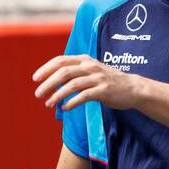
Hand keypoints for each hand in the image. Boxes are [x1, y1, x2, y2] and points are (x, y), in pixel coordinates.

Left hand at [32, 55, 146, 111]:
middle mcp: (90, 66)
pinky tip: (64, 108)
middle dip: (48, 83)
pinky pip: (84, 96)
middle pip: (64, 72)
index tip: (35, 79)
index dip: (46, 69)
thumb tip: (53, 80)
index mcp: (84, 59)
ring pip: (72, 84)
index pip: (60, 60)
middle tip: (38, 94)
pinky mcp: (104, 91)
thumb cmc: (108, 81)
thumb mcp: (91, 71)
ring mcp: (98, 78)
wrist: (132, 88)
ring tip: (48, 104)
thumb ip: (75, 72)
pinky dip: (72, 102)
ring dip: (57, 95)